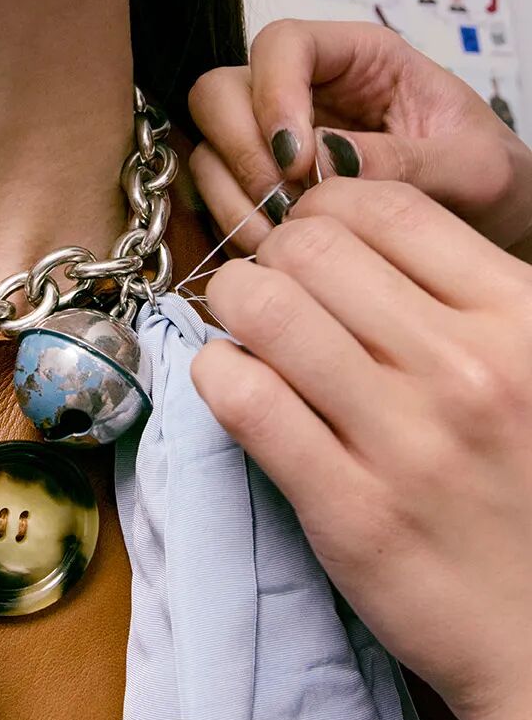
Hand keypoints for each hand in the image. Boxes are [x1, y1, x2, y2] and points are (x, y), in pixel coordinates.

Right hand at [188, 19, 531, 258]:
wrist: (497, 226)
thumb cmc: (495, 181)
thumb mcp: (474, 169)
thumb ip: (405, 161)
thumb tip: (324, 162)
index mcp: (360, 58)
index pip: (281, 43)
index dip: (272, 92)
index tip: (297, 159)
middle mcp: (306, 91)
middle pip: (221, 90)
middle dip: (239, 149)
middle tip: (282, 206)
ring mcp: (276, 140)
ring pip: (208, 147)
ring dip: (233, 197)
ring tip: (283, 243)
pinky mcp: (264, 189)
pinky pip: (218, 197)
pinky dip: (234, 227)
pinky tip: (278, 257)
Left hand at [192, 177, 531, 719]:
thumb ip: (471, 295)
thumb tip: (366, 227)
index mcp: (519, 319)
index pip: (385, 206)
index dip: (326, 209)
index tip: (312, 239)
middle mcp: (464, 370)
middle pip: (313, 247)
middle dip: (273, 255)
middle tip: (273, 288)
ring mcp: (404, 443)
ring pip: (265, 309)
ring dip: (234, 305)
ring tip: (244, 329)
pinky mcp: (348, 513)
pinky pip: (244, 400)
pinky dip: (218, 376)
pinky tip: (235, 386)